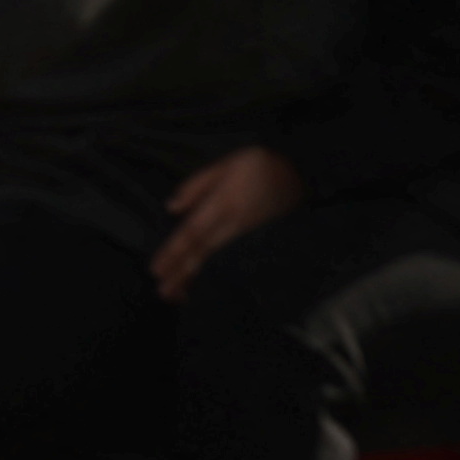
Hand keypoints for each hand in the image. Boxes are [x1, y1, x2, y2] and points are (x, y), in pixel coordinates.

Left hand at [152, 145, 306, 296]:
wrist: (302, 175)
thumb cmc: (259, 166)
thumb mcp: (226, 164)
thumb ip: (197, 186)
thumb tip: (172, 208)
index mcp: (224, 204)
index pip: (194, 233)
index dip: (175, 252)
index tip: (157, 269)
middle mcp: (234, 224)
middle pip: (203, 252)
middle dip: (182, 273)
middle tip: (163, 293)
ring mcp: (248, 236)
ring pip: (217, 260)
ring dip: (196, 278)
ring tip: (178, 295)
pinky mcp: (257, 241)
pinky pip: (232, 261)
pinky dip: (217, 275)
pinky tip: (205, 285)